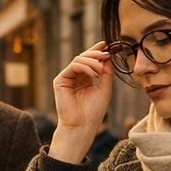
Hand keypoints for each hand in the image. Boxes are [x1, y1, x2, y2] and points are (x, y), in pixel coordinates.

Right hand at [49, 44, 113, 162]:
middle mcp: (76, 77)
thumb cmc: (94, 111)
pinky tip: (93, 74)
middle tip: (107, 54)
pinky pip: (73, 66)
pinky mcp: (60, 80)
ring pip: (79, 59)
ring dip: (92, 61)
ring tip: (101, 70)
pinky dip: (85, 67)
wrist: (82, 125)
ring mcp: (67, 78)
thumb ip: (107, 73)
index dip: (98, 51)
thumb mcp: (105, 89)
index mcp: (86, 79)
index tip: (107, 44)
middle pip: (84, 57)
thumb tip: (109, 57)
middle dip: (96, 54)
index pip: (91, 61)